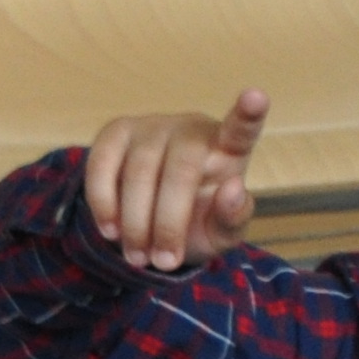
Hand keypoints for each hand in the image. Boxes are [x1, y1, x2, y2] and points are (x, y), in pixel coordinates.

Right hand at [83, 89, 268, 272]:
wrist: (149, 222)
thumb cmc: (195, 222)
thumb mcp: (220, 235)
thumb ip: (233, 219)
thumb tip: (232, 190)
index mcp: (228, 149)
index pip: (241, 130)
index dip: (248, 113)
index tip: (256, 97)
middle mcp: (191, 128)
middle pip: (181, 169)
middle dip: (169, 223)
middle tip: (164, 262)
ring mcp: (151, 126)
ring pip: (139, 171)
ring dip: (136, 223)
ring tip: (138, 257)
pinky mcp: (115, 133)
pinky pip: (102, 166)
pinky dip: (103, 204)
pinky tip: (111, 231)